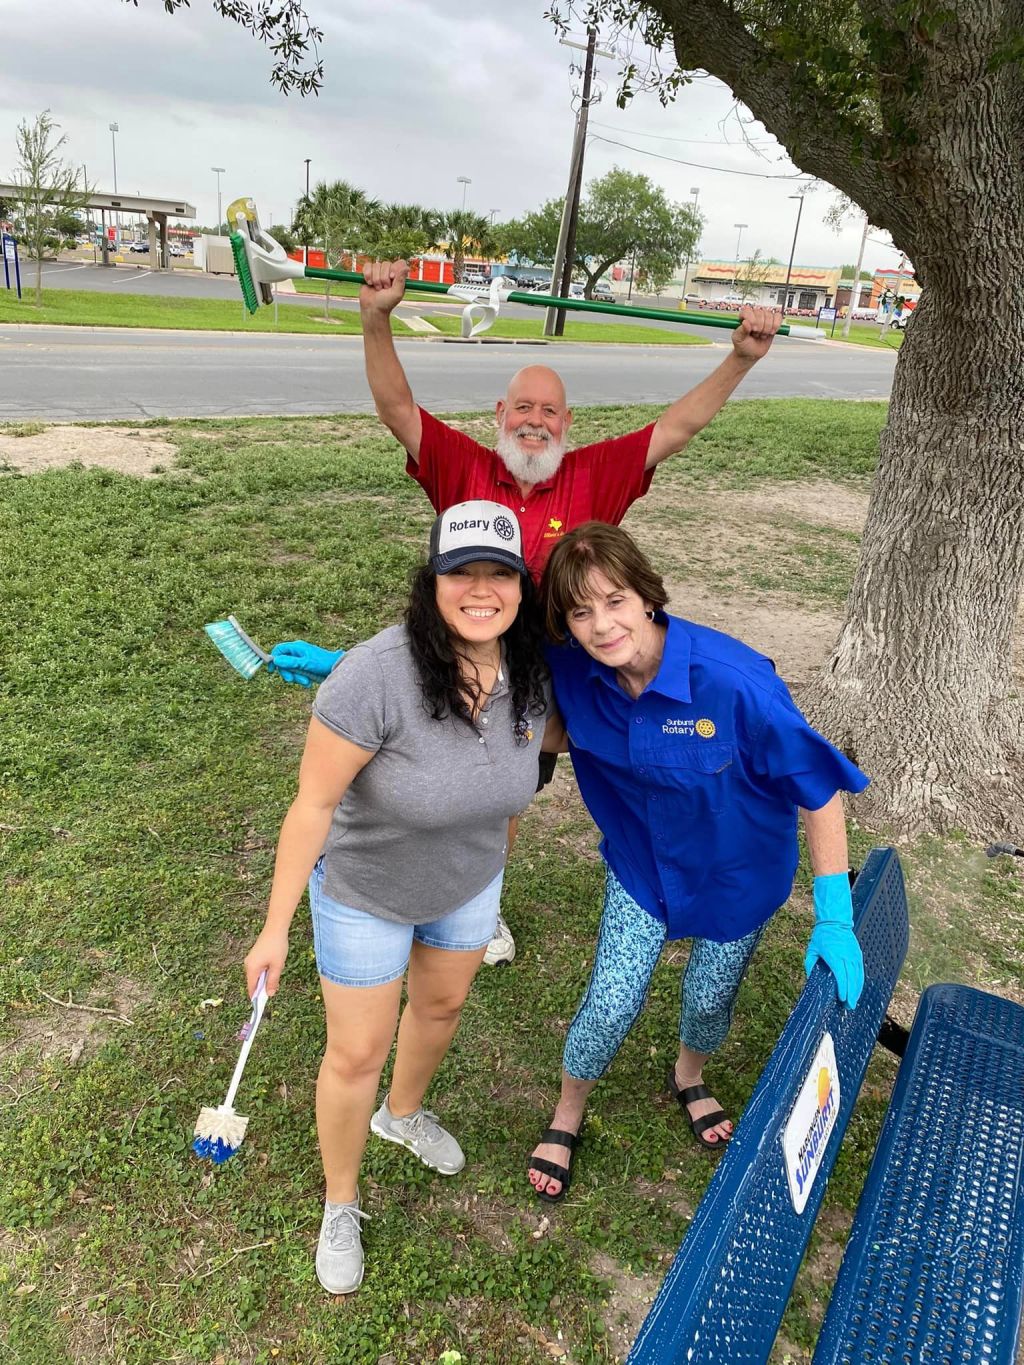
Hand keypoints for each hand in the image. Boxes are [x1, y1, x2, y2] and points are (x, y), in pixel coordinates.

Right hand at [245, 927, 287, 997]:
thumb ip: (273, 981)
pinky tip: (274, 965)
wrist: (275, 929)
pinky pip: (258, 969)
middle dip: (263, 987)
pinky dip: (265, 971)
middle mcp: (248, 965)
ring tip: (276, 968)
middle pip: (253, 983)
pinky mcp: (254, 956)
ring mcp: (250, 960)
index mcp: (252, 969)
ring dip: (266, 978)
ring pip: (257, 976)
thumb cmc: (277, 947)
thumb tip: (269, 995)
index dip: (256, 998)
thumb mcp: (277, 966)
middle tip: (275, 984)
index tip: (262, 1005)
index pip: (252, 988)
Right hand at [267, 640, 343, 684]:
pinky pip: (297, 674)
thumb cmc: (323, 663)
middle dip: (287, 672)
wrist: (336, 669)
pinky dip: (300, 679)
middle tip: (291, 680)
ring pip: (290, 670)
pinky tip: (308, 682)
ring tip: (306, 681)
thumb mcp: (305, 663)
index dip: (273, 659)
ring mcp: (301, 660)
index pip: (279, 650)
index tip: (272, 670)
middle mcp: (297, 653)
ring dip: (295, 677)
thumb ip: (290, 662)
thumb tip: (276, 660)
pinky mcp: (305, 668)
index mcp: (296, 647)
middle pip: (282, 662)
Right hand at [360, 258, 407, 314]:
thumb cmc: (386, 303)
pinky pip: (368, 265)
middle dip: (384, 278)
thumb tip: (406, 267)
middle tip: (384, 288)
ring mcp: (378, 272)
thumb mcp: (397, 293)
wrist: (372, 308)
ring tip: (377, 288)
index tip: (392, 277)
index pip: (399, 263)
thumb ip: (401, 279)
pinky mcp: (368, 273)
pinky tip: (369, 283)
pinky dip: (367, 274)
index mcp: (398, 276)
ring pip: (376, 265)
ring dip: (376, 279)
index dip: (395, 268)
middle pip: (387, 264)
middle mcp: (389, 272)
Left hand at [732, 305, 782, 361]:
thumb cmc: (743, 345)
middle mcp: (754, 315)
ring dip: (767, 328)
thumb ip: (741, 331)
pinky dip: (776, 325)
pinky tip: (771, 332)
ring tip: (762, 335)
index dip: (752, 320)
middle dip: (760, 327)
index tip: (752, 329)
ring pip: (770, 315)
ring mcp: (764, 318)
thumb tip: (745, 322)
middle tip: (756, 334)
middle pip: (761, 313)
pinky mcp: (773, 323)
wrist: (751, 354)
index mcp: (744, 316)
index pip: (749, 311)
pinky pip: (778, 317)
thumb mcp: (739, 339)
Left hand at [804, 871, 863, 1007]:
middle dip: (851, 993)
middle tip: (849, 1006)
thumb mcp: (812, 950)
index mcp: (834, 955)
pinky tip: (858, 990)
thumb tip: (810, 979)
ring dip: (857, 990)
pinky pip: (860, 971)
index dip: (842, 987)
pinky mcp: (858, 954)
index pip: (840, 974)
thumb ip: (810, 964)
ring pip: (858, 976)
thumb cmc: (821, 937)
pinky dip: (860, 981)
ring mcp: (854, 955)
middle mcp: (846, 956)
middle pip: (851, 978)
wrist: (835, 922)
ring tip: (853, 1001)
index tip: (842, 998)